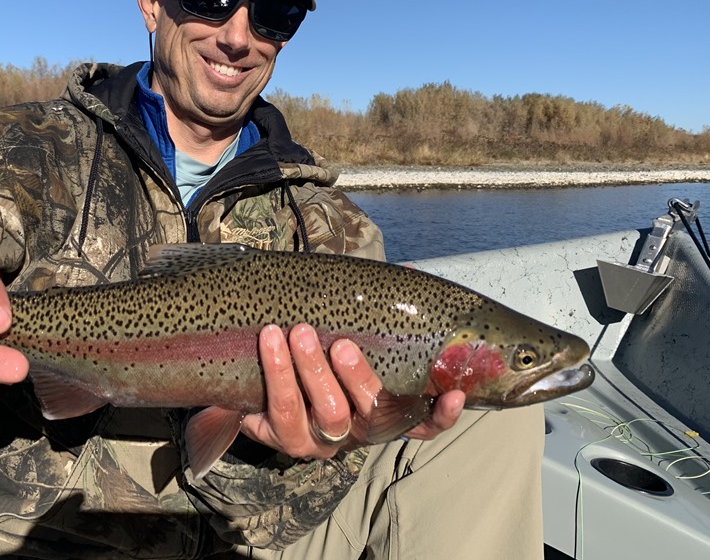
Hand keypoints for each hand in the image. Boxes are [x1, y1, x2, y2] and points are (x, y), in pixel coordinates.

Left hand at [240, 324, 463, 458]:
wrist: (255, 375)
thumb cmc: (315, 349)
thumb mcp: (347, 331)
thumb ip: (376, 309)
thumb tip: (405, 270)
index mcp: (379, 409)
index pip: (422, 422)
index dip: (441, 415)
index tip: (454, 394)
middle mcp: (356, 430)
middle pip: (370, 413)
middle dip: (357, 377)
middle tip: (342, 345)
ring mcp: (320, 439)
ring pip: (327, 411)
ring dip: (312, 370)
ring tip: (297, 332)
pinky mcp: (282, 438)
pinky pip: (281, 412)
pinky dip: (278, 374)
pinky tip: (270, 341)